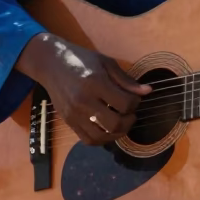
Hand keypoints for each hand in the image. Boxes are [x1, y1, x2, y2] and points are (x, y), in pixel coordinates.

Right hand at [17, 33, 150, 144]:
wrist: (51, 63)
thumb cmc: (81, 59)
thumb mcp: (106, 63)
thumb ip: (126, 80)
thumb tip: (148, 92)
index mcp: (95, 83)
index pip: (125, 104)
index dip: (136, 103)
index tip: (134, 98)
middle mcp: (84, 101)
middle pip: (115, 123)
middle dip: (129, 121)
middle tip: (130, 114)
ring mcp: (74, 114)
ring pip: (102, 136)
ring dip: (117, 133)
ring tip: (121, 123)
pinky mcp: (68, 121)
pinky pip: (88, 139)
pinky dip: (102, 139)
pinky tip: (107, 130)